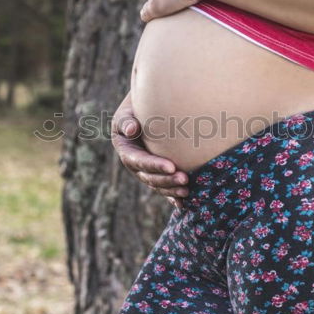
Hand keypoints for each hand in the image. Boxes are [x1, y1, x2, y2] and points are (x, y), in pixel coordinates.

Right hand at [111, 92, 188, 208]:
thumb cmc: (136, 109)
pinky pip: (164, 188)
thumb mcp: (127, 112)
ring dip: (171, 190)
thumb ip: (127, 121)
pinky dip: (172, 197)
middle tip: (185, 179)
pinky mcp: (157, 174)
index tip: (172, 166)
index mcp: (126, 151)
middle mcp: (135, 165)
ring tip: (187, 191)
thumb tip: (132, 130)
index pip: (139, 161)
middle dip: (166, 180)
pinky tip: (182, 204)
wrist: (146, 110)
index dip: (154, 165)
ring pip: (157, 185)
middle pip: (149, 177)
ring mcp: (146, 172)